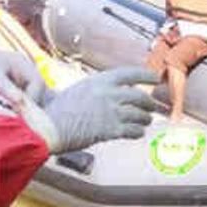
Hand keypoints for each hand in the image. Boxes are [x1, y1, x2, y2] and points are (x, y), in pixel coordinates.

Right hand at [22, 67, 159, 153]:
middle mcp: (109, 94)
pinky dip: (138, 131)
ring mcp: (111, 112)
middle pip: (140, 97)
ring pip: (140, 115)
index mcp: (100, 81)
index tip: (156, 78)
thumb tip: (105, 93)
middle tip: (153, 107)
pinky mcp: (111, 130)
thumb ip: (95, 90)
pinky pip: (133, 130)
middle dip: (150, 103)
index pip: (130, 74)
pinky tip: (137, 132)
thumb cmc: (57, 110)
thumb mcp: (77, 90)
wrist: (50, 127)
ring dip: (145, 119)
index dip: (146, 76)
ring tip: (146, 121)